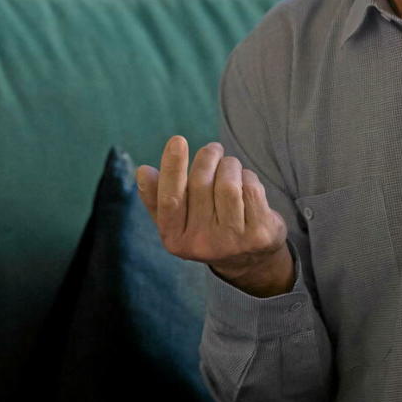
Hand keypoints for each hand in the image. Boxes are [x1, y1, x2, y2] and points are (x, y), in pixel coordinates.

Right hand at [137, 136, 292, 296]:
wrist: (248, 261)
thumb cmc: (205, 227)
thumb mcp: (176, 219)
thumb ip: (156, 196)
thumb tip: (143, 171)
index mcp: (174, 238)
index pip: (170, 200)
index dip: (172, 169)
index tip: (177, 140)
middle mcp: (202, 244)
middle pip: (201, 183)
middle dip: (208, 157)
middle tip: (213, 149)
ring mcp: (232, 242)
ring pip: (228, 183)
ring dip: (230, 165)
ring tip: (229, 165)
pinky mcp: (259, 235)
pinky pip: (251, 189)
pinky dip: (248, 177)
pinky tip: (246, 183)